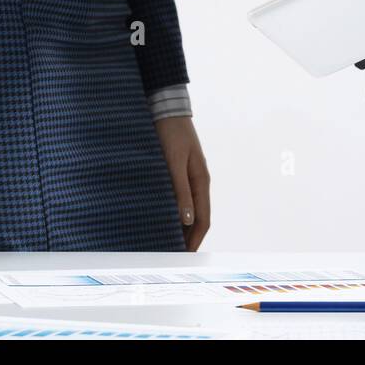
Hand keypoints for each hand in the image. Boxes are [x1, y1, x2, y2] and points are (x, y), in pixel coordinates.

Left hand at [155, 116, 209, 250]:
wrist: (165, 108)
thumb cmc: (170, 133)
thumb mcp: (174, 162)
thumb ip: (181, 190)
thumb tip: (188, 220)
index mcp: (201, 180)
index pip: (203, 219)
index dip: (195, 240)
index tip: (184, 256)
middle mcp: (198, 181)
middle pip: (198, 217)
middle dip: (189, 237)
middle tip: (173, 255)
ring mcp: (189, 176)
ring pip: (189, 209)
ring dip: (181, 226)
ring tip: (166, 241)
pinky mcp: (178, 171)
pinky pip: (180, 198)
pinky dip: (174, 212)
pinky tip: (161, 217)